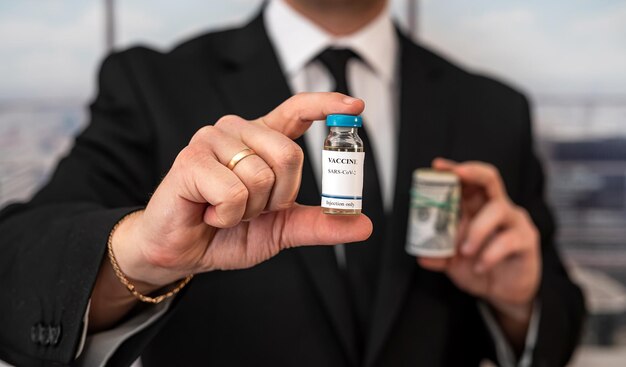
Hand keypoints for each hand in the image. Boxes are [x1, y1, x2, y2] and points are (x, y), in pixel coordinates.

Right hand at [89, 93, 372, 331]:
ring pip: (261, 175)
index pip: (296, 110)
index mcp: (262, 141)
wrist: (183, 252)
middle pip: (289, 154)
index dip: (326, 105)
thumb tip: (363, 225)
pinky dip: (228, 215)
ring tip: (226, 210)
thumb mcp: (281, 229)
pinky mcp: (190, 159)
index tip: (354, 106)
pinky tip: (209, 213)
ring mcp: (212, 141)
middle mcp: (238, 132)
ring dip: (250, 209)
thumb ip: (318, 223)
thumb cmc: (227, 232)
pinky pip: (234, 191)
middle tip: (252, 209)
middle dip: (279, 196)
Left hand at [418, 158, 540, 348]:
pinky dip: (489, 255)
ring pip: (498, 209)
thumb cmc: (478, 267)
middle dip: (472, 173)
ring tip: (464, 251)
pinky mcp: (527, 240)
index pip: (467, 181)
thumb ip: (438, 256)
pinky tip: (480, 267)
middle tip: (457, 174)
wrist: (503, 292)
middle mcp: (497, 208)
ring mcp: (514, 222)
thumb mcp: (452, 262)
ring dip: (477, 230)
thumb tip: (421, 256)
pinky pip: (508, 240)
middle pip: (490, 179)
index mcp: (476, 208)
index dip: (454, 170)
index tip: (437, 165)